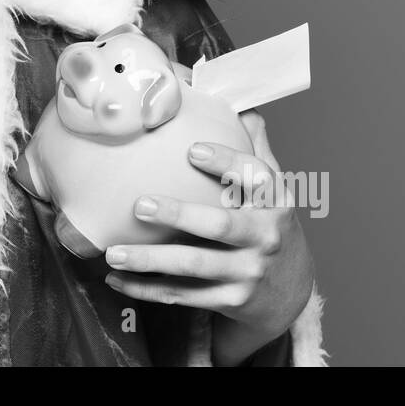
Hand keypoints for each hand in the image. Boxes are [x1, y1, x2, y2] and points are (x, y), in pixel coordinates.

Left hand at [103, 110, 314, 342]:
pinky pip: (183, 295)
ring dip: (150, 260)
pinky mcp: (231, 300)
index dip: (227, 162)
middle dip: (180, 215)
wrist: (291, 294)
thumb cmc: (270, 228)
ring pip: (194, 266)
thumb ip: (256, 151)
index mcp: (275, 202)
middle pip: (220, 225)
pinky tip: (117, 279)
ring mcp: (248, 272)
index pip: (257, 177)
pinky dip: (148, 289)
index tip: (193, 150)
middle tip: (141, 204)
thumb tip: (244, 105)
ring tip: (113, 252)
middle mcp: (265, 237)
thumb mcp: (275, 191)